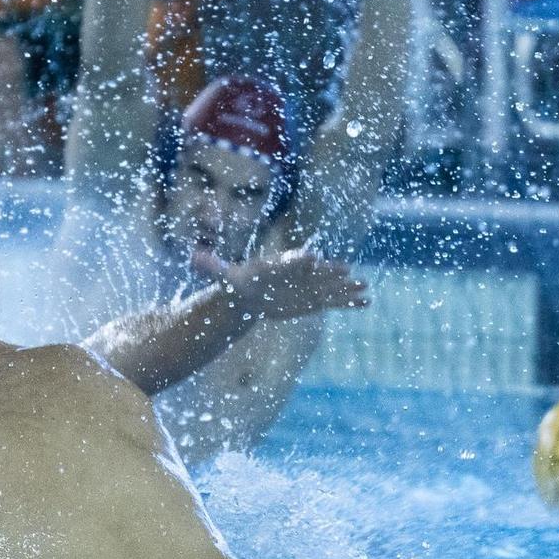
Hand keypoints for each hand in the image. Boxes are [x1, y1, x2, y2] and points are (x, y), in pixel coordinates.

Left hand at [196, 248, 369, 322]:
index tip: (310, 258)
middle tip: (348, 271)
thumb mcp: (225, 277)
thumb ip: (212, 266)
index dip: (299, 260)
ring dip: (346, 288)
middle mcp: (298, 273)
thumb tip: (192, 257)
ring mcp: (308, 286)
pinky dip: (349, 301)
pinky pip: (334, 300)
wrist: (251, 292)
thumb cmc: (239, 282)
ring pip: (330, 286)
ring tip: (366, 287)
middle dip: (332, 273)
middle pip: (316, 272)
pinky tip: (366, 302)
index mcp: (279, 266)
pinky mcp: (313, 300)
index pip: (291, 261)